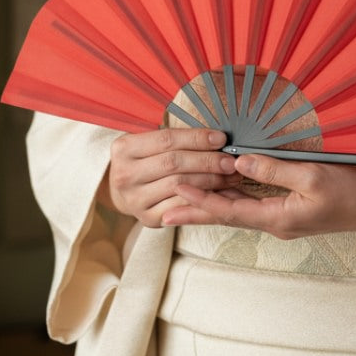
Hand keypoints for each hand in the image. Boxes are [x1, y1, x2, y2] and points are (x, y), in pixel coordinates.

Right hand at [98, 128, 242, 227]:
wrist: (126, 189)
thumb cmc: (146, 159)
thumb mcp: (150, 142)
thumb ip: (177, 138)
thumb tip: (217, 137)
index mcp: (124, 148)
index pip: (167, 140)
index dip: (196, 138)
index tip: (221, 138)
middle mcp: (124, 175)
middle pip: (174, 163)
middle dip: (207, 161)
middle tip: (230, 161)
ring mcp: (134, 199)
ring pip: (180, 186)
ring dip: (211, 180)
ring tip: (231, 176)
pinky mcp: (147, 218)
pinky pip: (181, 207)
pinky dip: (203, 199)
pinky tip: (220, 192)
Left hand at [162, 152, 355, 237]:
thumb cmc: (351, 192)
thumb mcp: (313, 177)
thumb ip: (274, 169)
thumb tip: (239, 160)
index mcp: (278, 218)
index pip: (229, 210)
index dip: (201, 201)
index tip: (175, 193)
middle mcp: (275, 222)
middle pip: (227, 214)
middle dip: (195, 210)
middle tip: (162, 212)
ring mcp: (281, 217)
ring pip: (237, 209)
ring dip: (210, 203)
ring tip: (182, 201)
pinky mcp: (289, 209)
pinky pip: (251, 204)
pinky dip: (231, 196)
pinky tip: (221, 189)